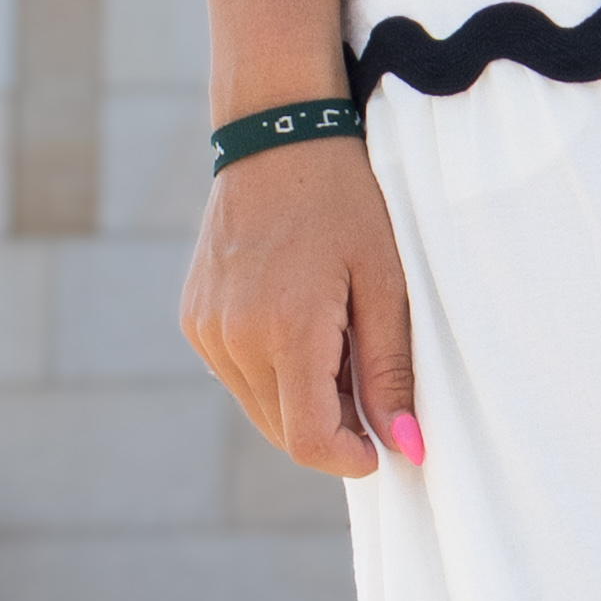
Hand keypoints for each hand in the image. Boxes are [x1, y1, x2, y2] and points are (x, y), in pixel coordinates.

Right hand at [181, 143, 423, 482]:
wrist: (276, 141)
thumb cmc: (344, 205)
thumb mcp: (385, 283)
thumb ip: (390, 371)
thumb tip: (406, 446)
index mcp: (287, 329)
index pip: (309, 440)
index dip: (350, 459)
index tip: (382, 447)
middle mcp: (235, 337)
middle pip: (285, 432)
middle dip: (334, 426)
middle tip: (367, 377)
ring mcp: (207, 330)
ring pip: (261, 409)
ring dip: (303, 401)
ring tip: (334, 339)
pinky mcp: (194, 321)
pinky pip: (239, 377)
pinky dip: (273, 374)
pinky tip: (298, 324)